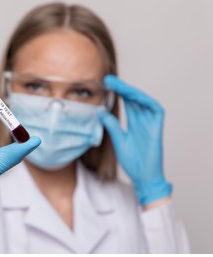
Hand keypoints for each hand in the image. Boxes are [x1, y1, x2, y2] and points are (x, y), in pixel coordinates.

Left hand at [98, 75, 171, 205]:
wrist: (142, 177)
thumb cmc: (132, 161)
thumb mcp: (118, 140)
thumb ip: (111, 126)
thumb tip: (100, 112)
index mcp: (133, 122)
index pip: (126, 102)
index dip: (118, 91)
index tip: (105, 83)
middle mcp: (143, 120)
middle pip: (133, 99)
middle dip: (122, 88)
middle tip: (109, 79)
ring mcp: (150, 123)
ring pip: (144, 101)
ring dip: (132, 92)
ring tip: (119, 86)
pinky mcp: (157, 128)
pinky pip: (155, 110)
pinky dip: (147, 102)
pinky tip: (135, 97)